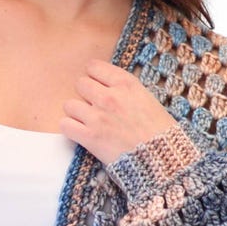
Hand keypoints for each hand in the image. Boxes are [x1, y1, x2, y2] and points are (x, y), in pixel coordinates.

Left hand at [58, 59, 176, 165]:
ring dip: (76, 113)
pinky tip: (80, 133)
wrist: (161, 158)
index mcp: (126, 84)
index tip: (97, 86)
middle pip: (80, 84)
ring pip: (69, 105)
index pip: (94, 67)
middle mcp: (109, 96)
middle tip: (93, 107)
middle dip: (85, 95)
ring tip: (86, 121)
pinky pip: (65, 125)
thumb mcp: (146, 99)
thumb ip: (124, 90)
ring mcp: (98, 116)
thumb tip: (107, 87)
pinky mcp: (89, 137)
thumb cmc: (159, 130)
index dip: (93, 77)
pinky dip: (70, 129)